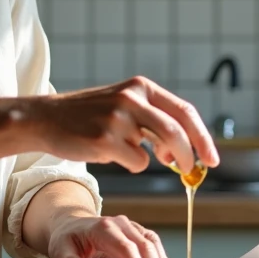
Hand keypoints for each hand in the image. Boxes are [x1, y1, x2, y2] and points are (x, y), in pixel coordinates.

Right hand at [30, 76, 219, 173]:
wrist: (46, 118)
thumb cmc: (89, 116)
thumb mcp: (123, 105)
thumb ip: (152, 124)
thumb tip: (179, 154)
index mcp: (140, 86)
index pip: (184, 111)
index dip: (203, 137)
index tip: (212, 159)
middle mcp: (131, 98)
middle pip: (177, 131)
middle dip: (190, 155)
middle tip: (190, 171)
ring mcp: (117, 118)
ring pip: (157, 150)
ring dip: (159, 161)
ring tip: (141, 158)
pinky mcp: (104, 139)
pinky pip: (136, 163)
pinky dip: (131, 164)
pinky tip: (110, 153)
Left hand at [48, 213, 182, 257]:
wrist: (71, 224)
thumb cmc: (67, 239)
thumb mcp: (60, 251)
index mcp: (103, 228)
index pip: (125, 247)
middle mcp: (120, 224)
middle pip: (143, 244)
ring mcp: (130, 227)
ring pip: (152, 243)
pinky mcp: (136, 233)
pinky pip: (153, 243)